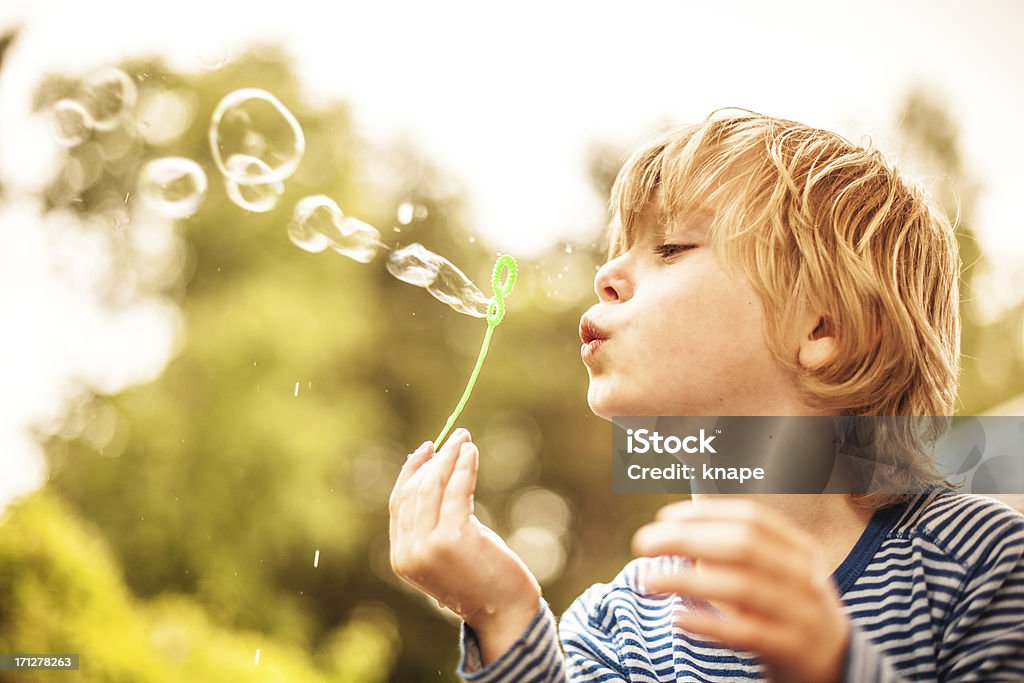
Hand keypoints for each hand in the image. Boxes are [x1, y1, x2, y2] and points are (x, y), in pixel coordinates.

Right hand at [389, 428, 541, 646]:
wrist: (505, 614)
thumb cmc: (483, 581)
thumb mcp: (449, 553)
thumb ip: (434, 524)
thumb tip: (439, 473)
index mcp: (402, 558)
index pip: (398, 504)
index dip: (411, 472)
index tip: (426, 450)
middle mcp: (409, 553)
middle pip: (414, 491)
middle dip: (434, 460)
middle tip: (454, 437)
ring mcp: (428, 546)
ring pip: (432, 488)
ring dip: (449, 458)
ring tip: (464, 440)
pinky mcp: (453, 538)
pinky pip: (456, 491)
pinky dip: (463, 467)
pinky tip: (471, 453)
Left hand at [632, 499, 848, 682]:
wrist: (838, 666)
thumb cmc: (788, 610)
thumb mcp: (773, 573)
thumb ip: (734, 551)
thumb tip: (673, 531)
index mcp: (799, 549)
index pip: (752, 518)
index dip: (705, 513)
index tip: (663, 517)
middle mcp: (804, 576)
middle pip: (742, 546)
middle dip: (687, 539)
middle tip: (643, 542)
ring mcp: (801, 612)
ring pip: (742, 587)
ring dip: (688, 580)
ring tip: (647, 580)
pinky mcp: (792, 648)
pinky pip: (748, 632)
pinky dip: (711, 623)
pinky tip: (679, 618)